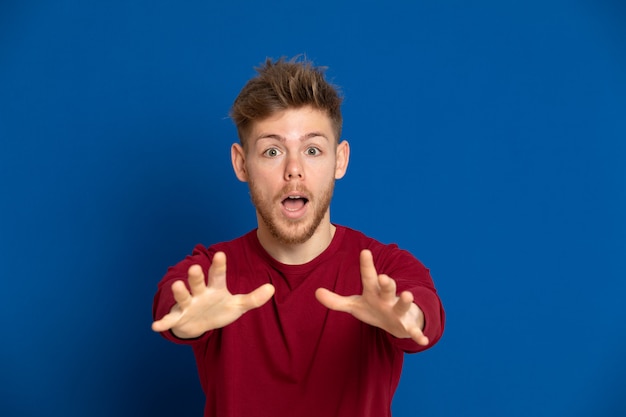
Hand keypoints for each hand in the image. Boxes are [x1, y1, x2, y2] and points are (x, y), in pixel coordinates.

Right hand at [151, 251, 274, 338]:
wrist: (199, 323)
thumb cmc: (219, 309)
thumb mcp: (238, 306)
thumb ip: (254, 298)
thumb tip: (272, 289)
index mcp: (215, 288)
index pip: (218, 275)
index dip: (219, 265)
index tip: (220, 254)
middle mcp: (199, 292)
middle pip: (198, 282)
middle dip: (196, 276)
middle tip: (195, 267)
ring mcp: (188, 304)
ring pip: (184, 296)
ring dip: (179, 292)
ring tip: (177, 286)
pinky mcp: (179, 317)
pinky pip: (171, 319)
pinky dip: (163, 322)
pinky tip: (156, 326)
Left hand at [315, 249, 428, 345]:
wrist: (398, 322)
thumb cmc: (374, 309)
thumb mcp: (354, 305)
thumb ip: (336, 301)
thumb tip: (316, 292)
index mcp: (374, 292)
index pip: (369, 277)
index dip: (366, 265)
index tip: (365, 251)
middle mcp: (388, 299)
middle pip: (388, 289)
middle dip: (387, 283)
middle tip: (385, 277)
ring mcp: (399, 312)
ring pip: (403, 306)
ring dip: (406, 301)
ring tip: (407, 295)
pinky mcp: (407, 326)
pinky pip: (413, 331)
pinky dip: (418, 335)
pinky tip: (423, 340)